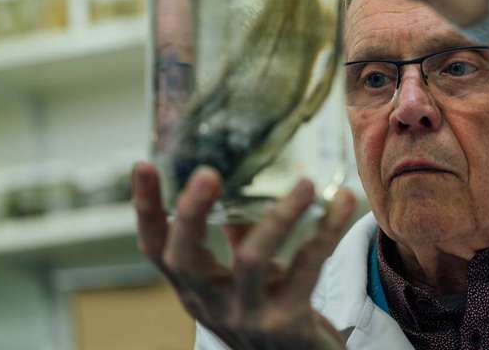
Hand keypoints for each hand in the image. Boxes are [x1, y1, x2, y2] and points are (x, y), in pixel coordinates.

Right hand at [132, 162, 355, 349]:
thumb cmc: (274, 312)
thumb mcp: (248, 278)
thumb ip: (238, 236)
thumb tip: (237, 185)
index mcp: (197, 288)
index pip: (158, 250)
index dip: (147, 210)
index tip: (143, 165)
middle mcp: (213, 304)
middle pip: (186, 259)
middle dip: (192, 214)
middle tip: (208, 172)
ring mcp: (248, 318)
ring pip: (251, 260)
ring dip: (280, 216)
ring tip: (305, 183)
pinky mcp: (287, 324)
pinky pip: (306, 269)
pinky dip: (327, 232)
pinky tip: (345, 203)